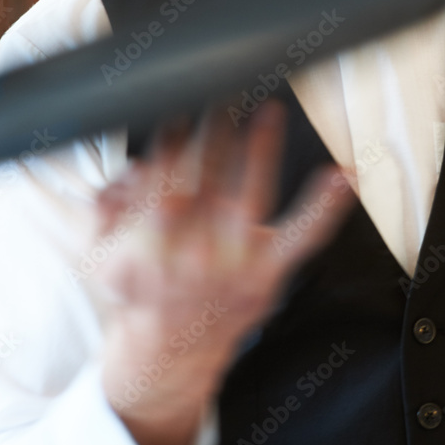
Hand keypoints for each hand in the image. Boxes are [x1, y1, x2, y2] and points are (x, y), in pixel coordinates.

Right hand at [89, 100, 354, 444]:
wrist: (169, 350)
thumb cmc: (140, 293)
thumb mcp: (100, 253)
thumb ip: (106, 206)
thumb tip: (130, 170)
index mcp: (149, 239)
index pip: (163, 173)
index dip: (172, 136)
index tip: (178, 109)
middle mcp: (194, 248)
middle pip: (206, 172)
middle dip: (214, 128)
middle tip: (223, 93)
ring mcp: (234, 258)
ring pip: (252, 191)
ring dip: (261, 148)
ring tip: (268, 113)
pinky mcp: (268, 269)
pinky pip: (303, 234)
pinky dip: (326, 204)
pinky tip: (344, 176)